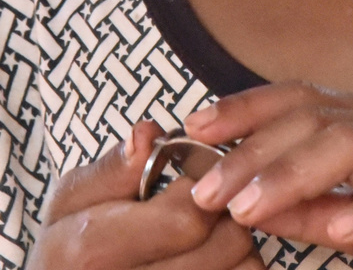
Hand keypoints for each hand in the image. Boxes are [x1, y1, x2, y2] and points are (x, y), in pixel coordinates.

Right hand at [28, 119, 263, 269]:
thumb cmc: (69, 250)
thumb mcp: (70, 203)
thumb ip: (112, 169)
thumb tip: (149, 135)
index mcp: (93, 249)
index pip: (188, 217)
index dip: (203, 188)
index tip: (196, 181)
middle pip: (226, 245)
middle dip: (227, 216)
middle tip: (212, 208)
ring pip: (244, 269)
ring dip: (239, 249)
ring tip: (213, 239)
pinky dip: (239, 269)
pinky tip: (216, 263)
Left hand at [185, 83, 352, 269]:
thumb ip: (309, 209)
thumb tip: (246, 201)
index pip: (302, 96)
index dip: (247, 104)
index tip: (196, 124)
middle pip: (316, 115)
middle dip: (254, 148)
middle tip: (207, 187)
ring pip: (352, 145)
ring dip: (293, 174)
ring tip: (248, 207)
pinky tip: (336, 228)